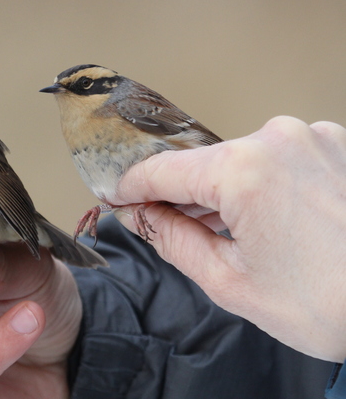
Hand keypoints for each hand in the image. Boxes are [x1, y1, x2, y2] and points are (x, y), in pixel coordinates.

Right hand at [113, 116, 345, 361]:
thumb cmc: (331, 304)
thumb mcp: (229, 281)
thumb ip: (172, 239)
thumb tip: (141, 215)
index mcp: (243, 170)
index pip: (162, 170)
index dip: (131, 187)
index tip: (117, 197)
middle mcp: (278, 138)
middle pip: (202, 163)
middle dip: (182, 195)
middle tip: (167, 226)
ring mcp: (313, 137)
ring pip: (240, 160)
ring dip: (223, 192)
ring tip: (229, 236)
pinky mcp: (336, 145)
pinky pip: (277, 158)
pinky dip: (260, 184)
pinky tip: (265, 222)